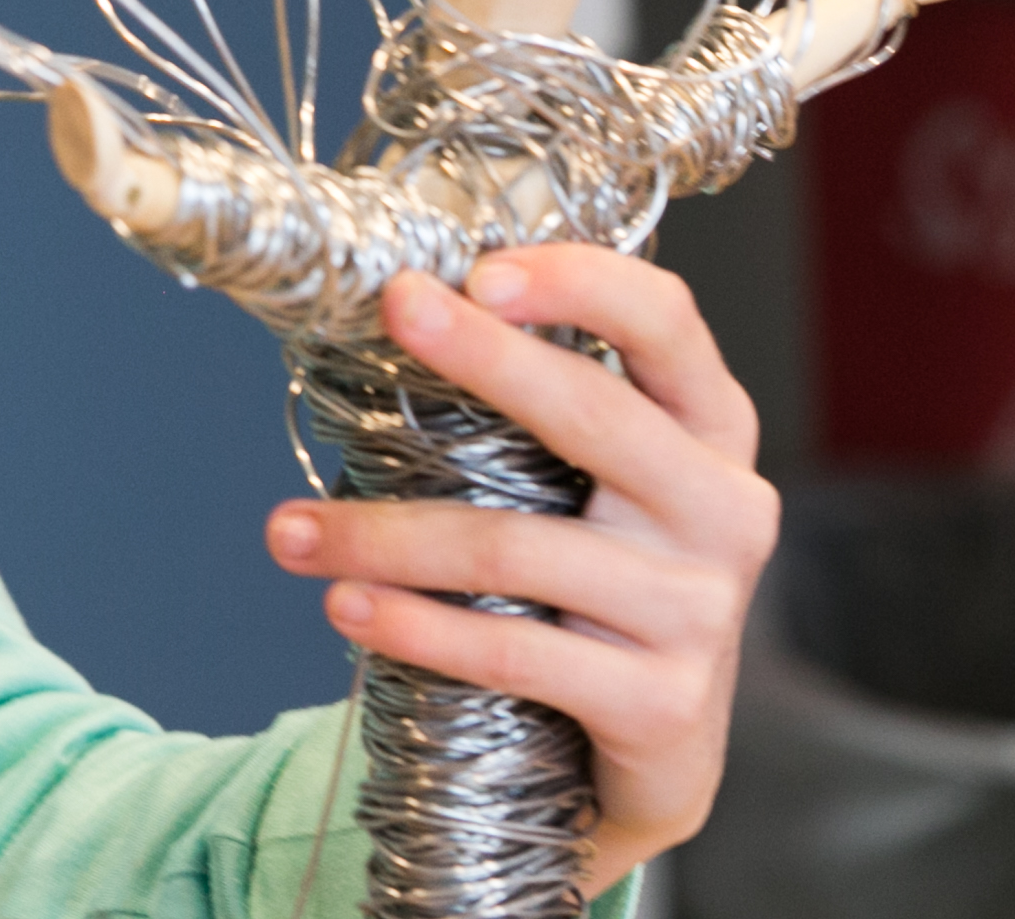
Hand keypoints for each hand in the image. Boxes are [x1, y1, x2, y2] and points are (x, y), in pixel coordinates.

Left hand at [262, 246, 776, 892]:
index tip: (479, 268)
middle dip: (483, 356)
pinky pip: (516, 649)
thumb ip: (540, 405)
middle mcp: (724, 506)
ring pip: (517, 545)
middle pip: (595, 413)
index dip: (581, 282)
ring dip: (384, 534)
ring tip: (290, 531)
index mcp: (711, 428)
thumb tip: (399, 314)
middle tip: (394, 310)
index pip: (666, 323)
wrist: (658, 745)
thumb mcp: (600, 481)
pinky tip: (348, 608)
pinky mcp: (662, 701)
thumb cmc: (603, 578)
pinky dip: (417, 626)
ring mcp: (700, 608)